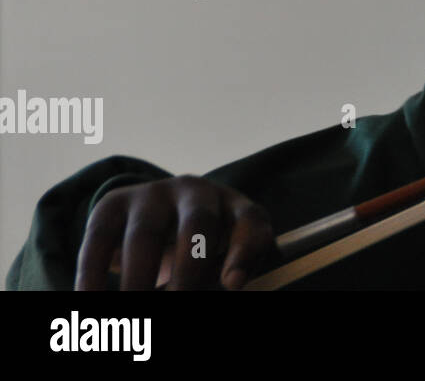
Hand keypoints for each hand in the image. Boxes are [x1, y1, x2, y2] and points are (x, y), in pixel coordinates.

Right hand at [75, 176, 273, 290]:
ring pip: (145, 235)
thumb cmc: (203, 249)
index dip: (245, 251)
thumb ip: (228, 274)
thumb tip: (226, 289)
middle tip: (179, 301)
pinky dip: (92, 275)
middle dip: (189, 269)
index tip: (233, 285)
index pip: (251, 220)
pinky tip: (89, 303)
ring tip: (129, 319)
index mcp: (234, 206)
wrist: (155, 215)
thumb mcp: (223, 257)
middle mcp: (197, 191)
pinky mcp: (112, 205)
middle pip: (198, 223)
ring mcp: (152, 194)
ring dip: (138, 281)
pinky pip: (100, 240)